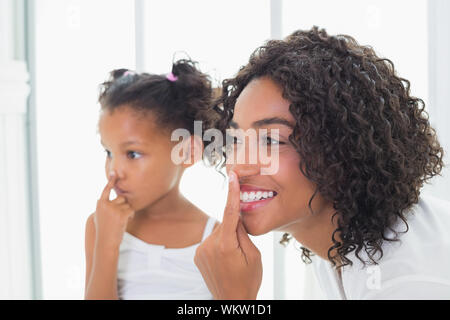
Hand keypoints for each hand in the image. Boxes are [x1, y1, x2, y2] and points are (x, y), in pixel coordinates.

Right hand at [93, 171, 134, 249]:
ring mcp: (113, 209)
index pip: (106, 190)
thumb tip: (116, 197)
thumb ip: (106, 205)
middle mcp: (106, 204)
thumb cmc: (105, 229)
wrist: (105, 242)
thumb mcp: (101, 215)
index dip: (111, 181)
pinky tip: (125, 222)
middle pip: (121, 198)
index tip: (114, 172)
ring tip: (120, 220)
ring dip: (127, 211)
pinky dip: (130, 216)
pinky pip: (131, 210)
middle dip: (123, 206)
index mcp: (100, 204)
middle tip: (117, 216)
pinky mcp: (121, 215)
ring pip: (127, 204)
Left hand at [194, 170, 262, 299]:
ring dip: (226, 238)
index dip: (232, 193)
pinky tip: (225, 260)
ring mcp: (201, 251)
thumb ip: (243, 233)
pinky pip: (211, 241)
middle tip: (242, 248)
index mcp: (226, 245)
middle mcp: (209, 246)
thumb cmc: (248, 280)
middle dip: (234, 229)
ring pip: (218, 232)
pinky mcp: (198, 255)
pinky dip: (219, 244)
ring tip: (233, 258)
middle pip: (224, 223)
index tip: (232, 176)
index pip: (229, 212)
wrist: (232, 301)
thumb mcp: (254, 255)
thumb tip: (237, 216)